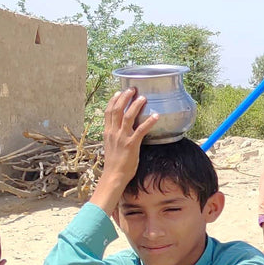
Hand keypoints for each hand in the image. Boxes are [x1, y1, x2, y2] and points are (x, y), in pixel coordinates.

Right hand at [90, 90, 157, 212]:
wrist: (114, 175)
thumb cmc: (114, 162)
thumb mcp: (111, 145)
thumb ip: (114, 136)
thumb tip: (119, 129)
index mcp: (108, 132)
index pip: (109, 112)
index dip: (114, 100)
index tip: (119, 92)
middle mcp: (114, 132)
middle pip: (117, 110)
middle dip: (125, 97)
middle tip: (133, 89)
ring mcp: (122, 138)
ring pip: (128, 117)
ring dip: (136, 105)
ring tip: (143, 97)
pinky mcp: (131, 144)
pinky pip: (141, 130)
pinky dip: (149, 122)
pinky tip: (156, 115)